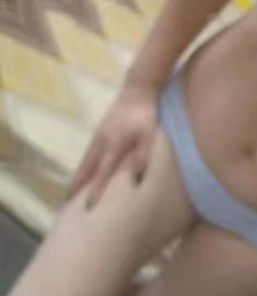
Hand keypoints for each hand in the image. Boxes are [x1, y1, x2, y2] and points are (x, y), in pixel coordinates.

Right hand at [71, 81, 158, 207]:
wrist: (137, 90)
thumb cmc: (145, 114)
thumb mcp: (149, 136)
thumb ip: (142, 158)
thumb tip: (135, 180)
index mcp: (113, 145)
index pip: (102, 173)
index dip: (95, 190)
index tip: (87, 206)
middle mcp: (101, 142)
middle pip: (87, 168)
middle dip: (78, 185)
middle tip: (69, 202)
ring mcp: (99, 135)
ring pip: (86, 160)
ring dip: (79, 175)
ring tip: (73, 189)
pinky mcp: (100, 130)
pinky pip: (89, 152)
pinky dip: (84, 164)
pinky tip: (85, 169)